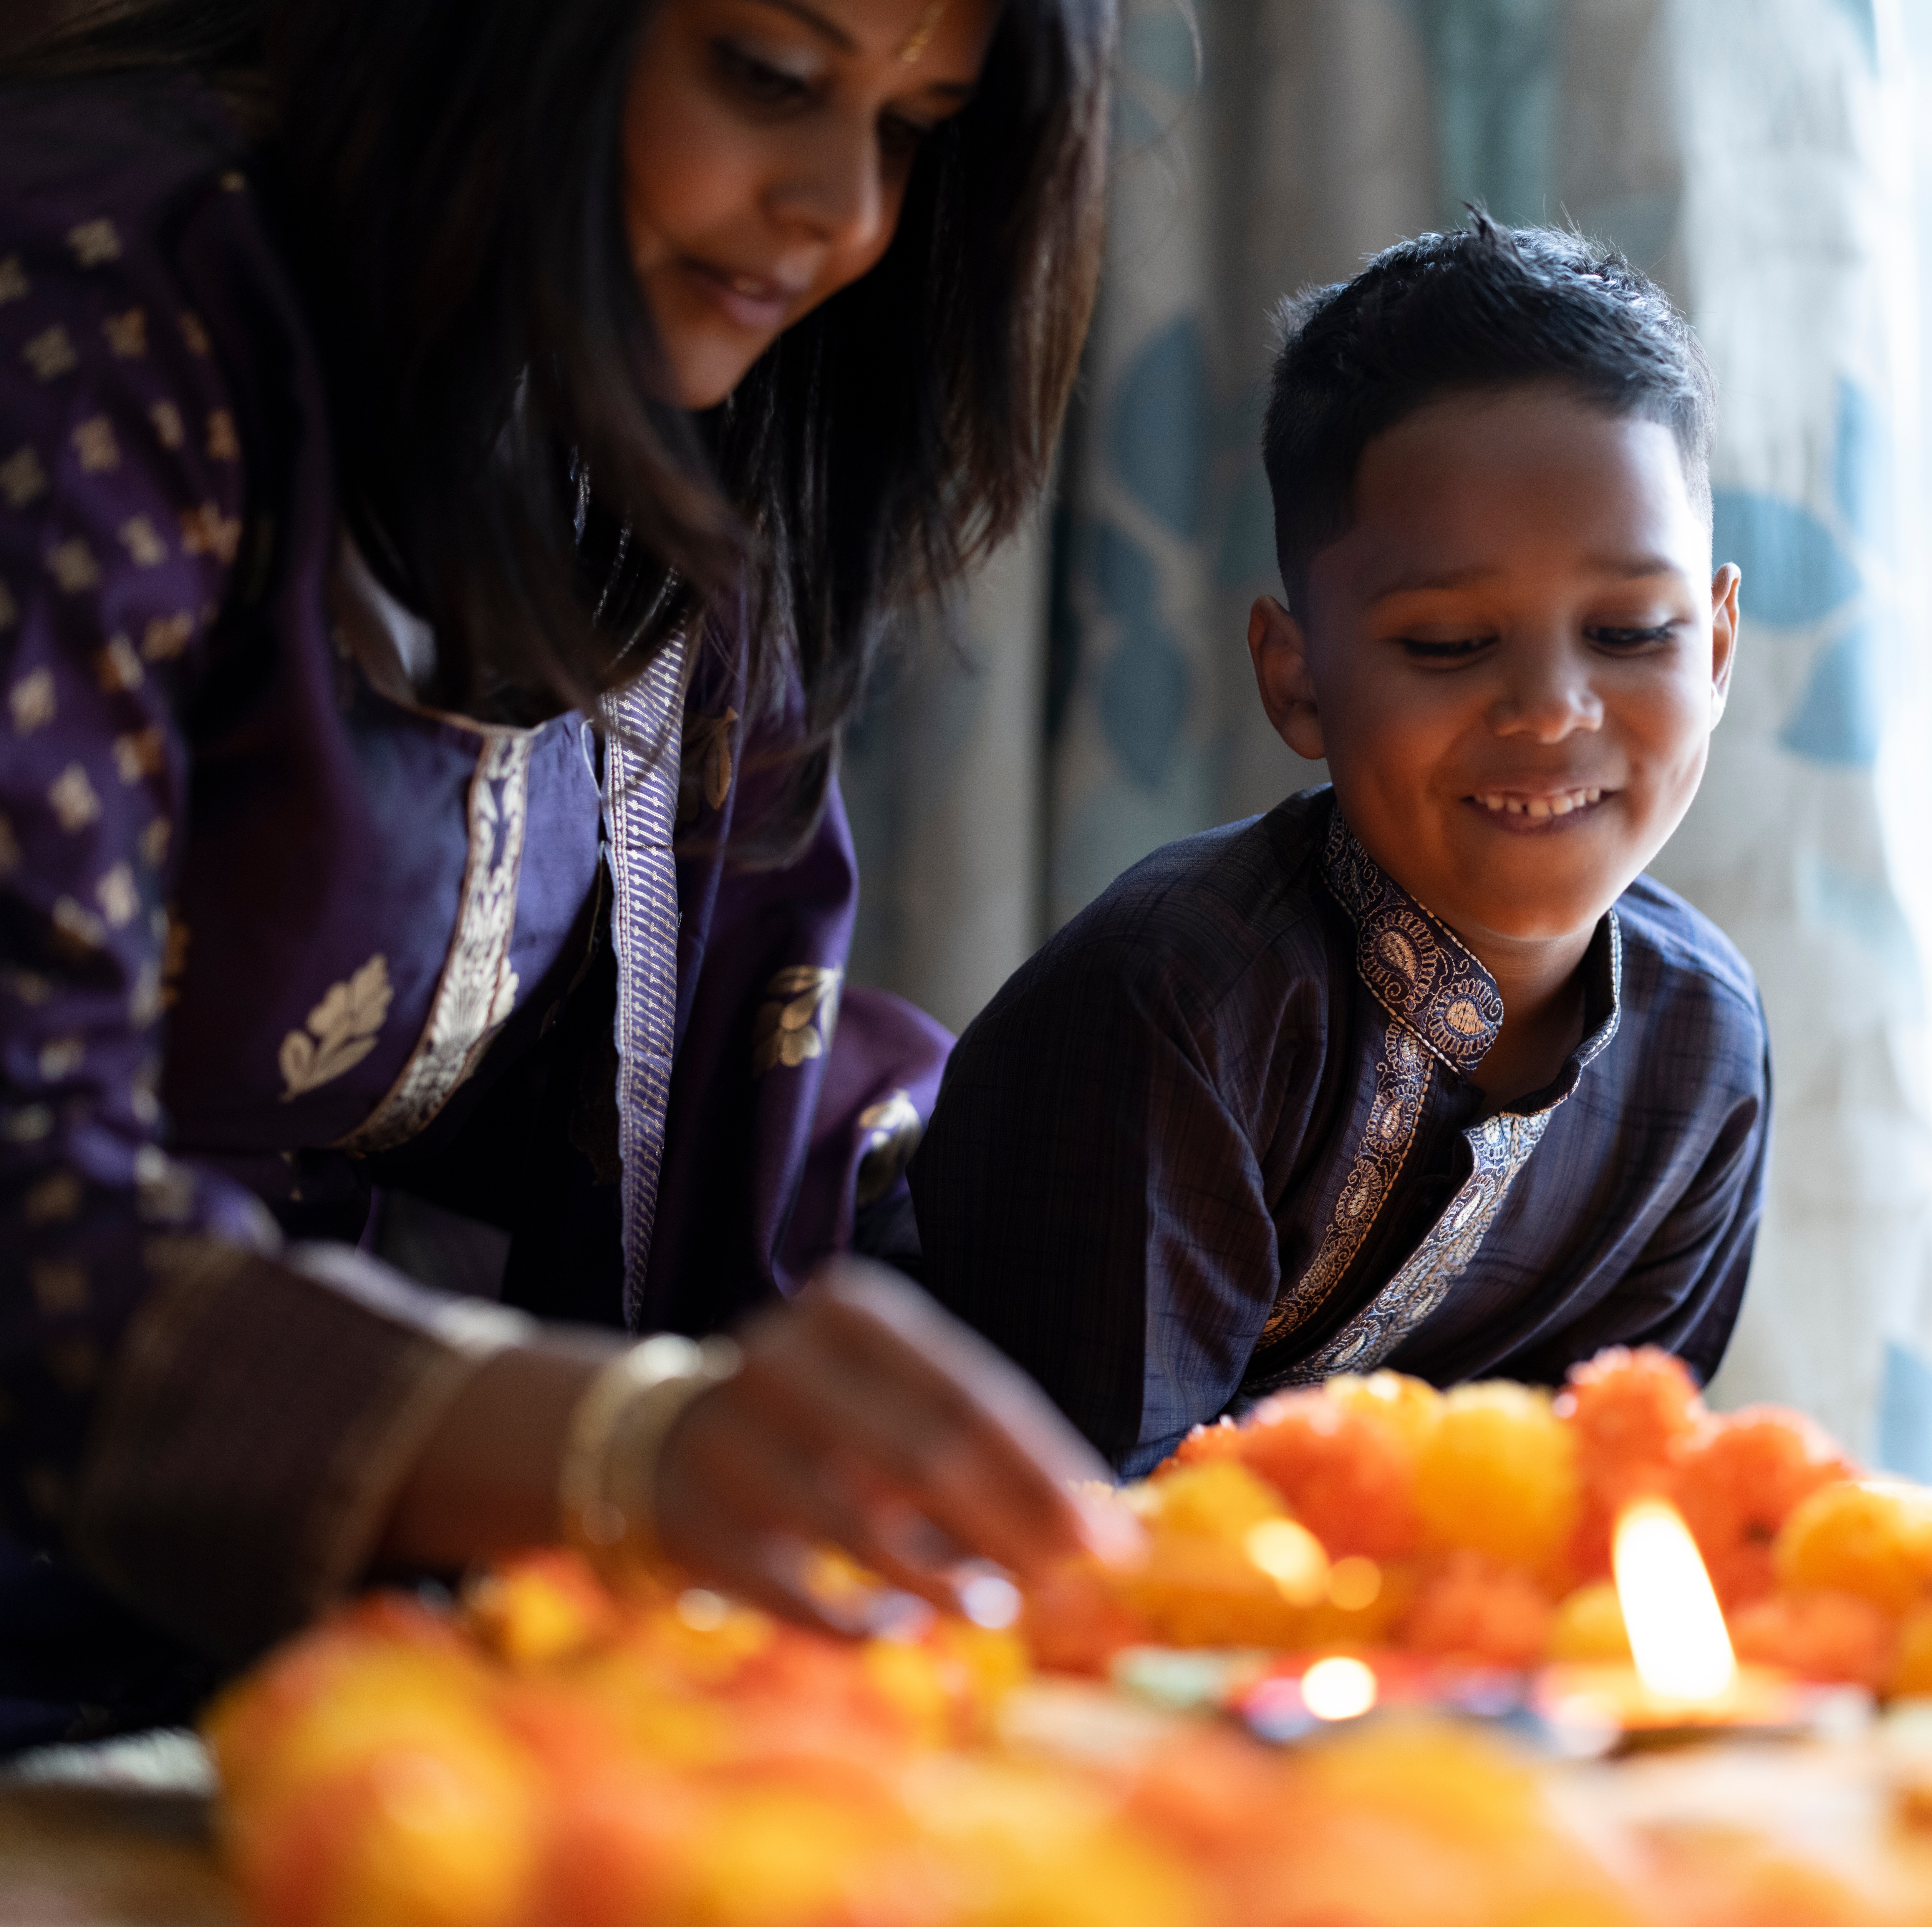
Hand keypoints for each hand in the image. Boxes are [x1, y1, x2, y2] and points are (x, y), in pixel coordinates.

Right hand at [653, 1259, 1140, 1628]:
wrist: (656, 1437)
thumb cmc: (818, 1415)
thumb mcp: (885, 1390)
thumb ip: (971, 1439)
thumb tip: (1086, 1525)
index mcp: (847, 1308)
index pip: (972, 1392)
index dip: (1049, 1471)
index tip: (1114, 1539)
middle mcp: (782, 1362)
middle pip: (925, 1455)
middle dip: (1013, 1526)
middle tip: (1070, 1581)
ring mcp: (730, 1445)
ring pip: (862, 1526)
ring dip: (945, 1579)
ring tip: (998, 1608)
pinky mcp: (697, 1529)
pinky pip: (799, 1592)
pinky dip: (859, 1619)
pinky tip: (904, 1628)